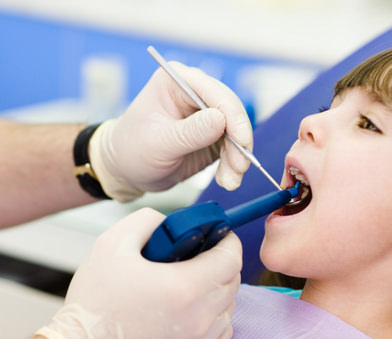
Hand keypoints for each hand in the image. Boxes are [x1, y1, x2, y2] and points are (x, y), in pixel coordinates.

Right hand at [36, 208, 241, 338]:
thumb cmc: (95, 301)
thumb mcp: (113, 243)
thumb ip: (148, 221)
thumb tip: (171, 223)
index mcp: (185, 286)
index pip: (232, 258)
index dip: (228, 241)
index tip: (221, 235)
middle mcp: (200, 316)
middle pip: (232, 281)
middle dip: (222, 262)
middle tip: (202, 256)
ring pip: (228, 306)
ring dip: (217, 290)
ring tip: (192, 283)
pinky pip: (222, 330)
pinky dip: (214, 315)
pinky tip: (192, 309)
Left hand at [89, 62, 252, 201]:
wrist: (126, 171)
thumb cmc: (132, 150)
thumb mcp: (159, 143)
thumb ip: (190, 132)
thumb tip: (221, 119)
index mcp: (176, 82)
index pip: (214, 93)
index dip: (233, 116)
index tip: (242, 141)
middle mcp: (194, 94)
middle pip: (231, 111)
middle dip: (239, 142)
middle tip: (240, 167)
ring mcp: (206, 116)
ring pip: (236, 132)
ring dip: (237, 158)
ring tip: (230, 181)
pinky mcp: (212, 136)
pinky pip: (232, 148)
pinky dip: (232, 166)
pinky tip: (226, 180)